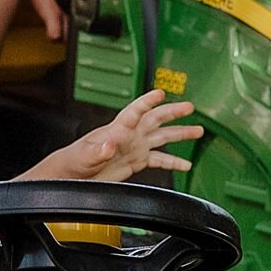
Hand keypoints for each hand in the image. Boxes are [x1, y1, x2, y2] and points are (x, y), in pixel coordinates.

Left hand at [35, 90, 201, 186]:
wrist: (72, 176)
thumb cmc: (73, 162)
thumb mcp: (84, 156)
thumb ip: (97, 150)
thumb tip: (111, 144)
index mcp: (117, 129)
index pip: (135, 111)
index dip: (147, 101)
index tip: (159, 93)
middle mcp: (130, 135)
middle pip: (155, 119)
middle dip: (173, 112)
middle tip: (190, 107)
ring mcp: (134, 147)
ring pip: (162, 137)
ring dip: (180, 134)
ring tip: (198, 130)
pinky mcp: (136, 161)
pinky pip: (159, 160)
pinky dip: (173, 161)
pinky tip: (185, 164)